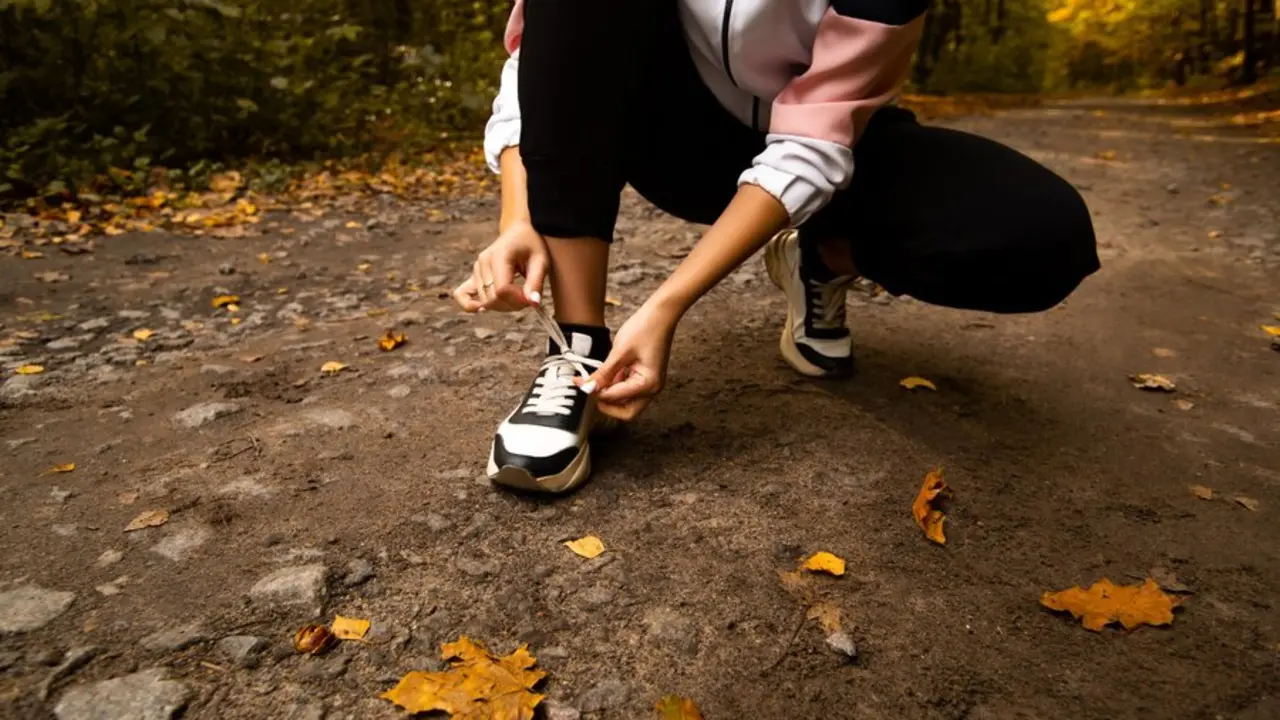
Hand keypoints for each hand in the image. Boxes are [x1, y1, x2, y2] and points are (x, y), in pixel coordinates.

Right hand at [452, 221, 548, 312]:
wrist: (520, 232)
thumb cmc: (532, 245)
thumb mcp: (541, 261)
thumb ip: (536, 283)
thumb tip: (534, 304)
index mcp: (499, 256)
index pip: (501, 290)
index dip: (517, 300)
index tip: (531, 296)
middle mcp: (483, 262)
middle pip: (492, 299)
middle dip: (512, 305)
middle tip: (528, 296)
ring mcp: (476, 269)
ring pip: (484, 301)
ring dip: (503, 305)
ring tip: (518, 294)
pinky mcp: (474, 275)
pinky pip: (461, 294)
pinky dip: (470, 305)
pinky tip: (483, 309)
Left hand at [577, 302, 679, 421]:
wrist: (660, 314)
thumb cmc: (645, 328)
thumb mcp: (619, 352)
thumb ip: (603, 373)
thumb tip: (588, 387)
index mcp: (648, 384)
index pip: (615, 399)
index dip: (596, 392)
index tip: (581, 383)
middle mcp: (652, 389)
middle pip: (625, 411)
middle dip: (606, 403)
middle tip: (591, 388)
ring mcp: (650, 384)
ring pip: (626, 402)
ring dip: (610, 393)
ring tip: (597, 377)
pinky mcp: (645, 377)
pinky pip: (628, 389)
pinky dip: (615, 384)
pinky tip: (607, 372)